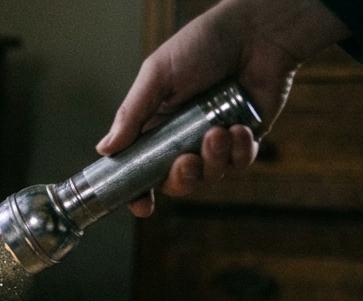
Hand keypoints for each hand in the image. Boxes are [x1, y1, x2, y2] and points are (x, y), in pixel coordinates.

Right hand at [97, 0, 349, 215]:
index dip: (139, 191)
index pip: (140, 168)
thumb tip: (105, 149)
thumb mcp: (157, 75)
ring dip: (213, 160)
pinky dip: (239, 151)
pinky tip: (240, 127)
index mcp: (156, 124)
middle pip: (175, 181)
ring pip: (209, 176)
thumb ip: (132, 114)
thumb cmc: (203, 45)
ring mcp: (215, 140)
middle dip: (180, 178)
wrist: (257, 33)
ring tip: (219, 131)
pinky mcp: (245, 139)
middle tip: (186, 160)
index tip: (142, 205)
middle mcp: (183, 137)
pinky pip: (239, 162)